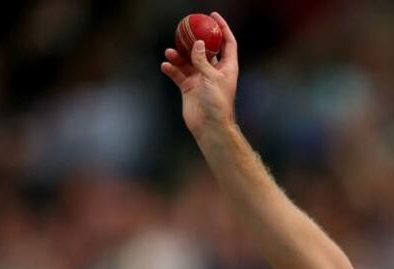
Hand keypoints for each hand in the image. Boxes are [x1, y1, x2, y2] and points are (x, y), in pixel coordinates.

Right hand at [160, 11, 238, 142]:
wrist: (209, 126)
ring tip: (170, 51)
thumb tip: (198, 43)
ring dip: (179, 55)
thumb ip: (203, 60)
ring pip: (188, 61)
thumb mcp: (211, 78)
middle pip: (205, 49)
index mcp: (227, 67)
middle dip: (195, 38)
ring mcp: (201, 79)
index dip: (222, 28)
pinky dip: (172, 69)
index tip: (213, 16)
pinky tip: (166, 65)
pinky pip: (179, 74)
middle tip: (185, 27)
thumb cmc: (216, 103)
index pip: (228, 43)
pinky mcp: (189, 88)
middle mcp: (214, 71)